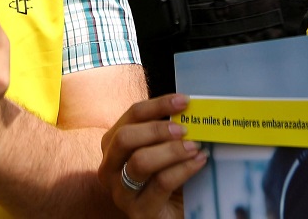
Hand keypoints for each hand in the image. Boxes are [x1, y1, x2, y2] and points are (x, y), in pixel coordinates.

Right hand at [99, 93, 205, 217]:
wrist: (170, 216)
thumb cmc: (167, 180)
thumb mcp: (161, 152)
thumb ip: (167, 134)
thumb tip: (190, 110)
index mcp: (113, 145)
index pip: (131, 115)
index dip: (157, 105)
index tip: (184, 101)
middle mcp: (108, 168)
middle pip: (125, 138)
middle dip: (157, 129)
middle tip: (185, 129)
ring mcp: (120, 193)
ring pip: (140, 161)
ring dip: (171, 150)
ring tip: (195, 147)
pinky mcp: (138, 212)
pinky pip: (161, 183)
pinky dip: (183, 169)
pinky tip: (199, 162)